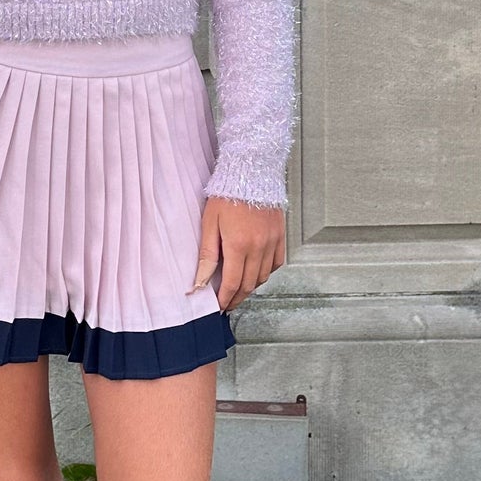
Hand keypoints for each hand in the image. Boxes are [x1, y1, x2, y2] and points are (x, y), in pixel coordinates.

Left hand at [190, 196, 286, 311]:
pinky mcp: (280, 236)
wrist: (250, 172)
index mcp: (238, 245)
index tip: (220, 307)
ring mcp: (272, 242)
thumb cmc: (227, 194)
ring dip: (251, 286)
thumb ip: (207, 256)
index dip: (225, 299)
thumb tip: (200, 282)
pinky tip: (256, 272)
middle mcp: (258, 247)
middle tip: (228, 303)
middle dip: (237, 298)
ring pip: (264, 276)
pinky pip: (277, 263)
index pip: (232, 283)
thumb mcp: (209, 224)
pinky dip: (267, 272)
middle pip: (249, 284)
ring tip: (239, 289)